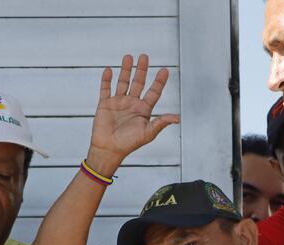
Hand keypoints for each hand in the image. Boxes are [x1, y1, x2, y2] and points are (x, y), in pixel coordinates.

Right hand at [87, 54, 179, 173]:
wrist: (109, 149)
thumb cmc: (129, 144)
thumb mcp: (148, 133)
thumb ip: (161, 123)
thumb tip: (177, 118)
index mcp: (143, 110)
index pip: (154, 92)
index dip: (159, 81)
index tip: (165, 70)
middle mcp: (132, 104)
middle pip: (138, 83)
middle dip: (142, 70)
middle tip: (145, 56)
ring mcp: (118, 102)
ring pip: (123, 82)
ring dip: (126, 70)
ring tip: (129, 57)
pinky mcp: (105, 104)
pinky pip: (105, 89)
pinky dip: (106, 79)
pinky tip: (109, 69)